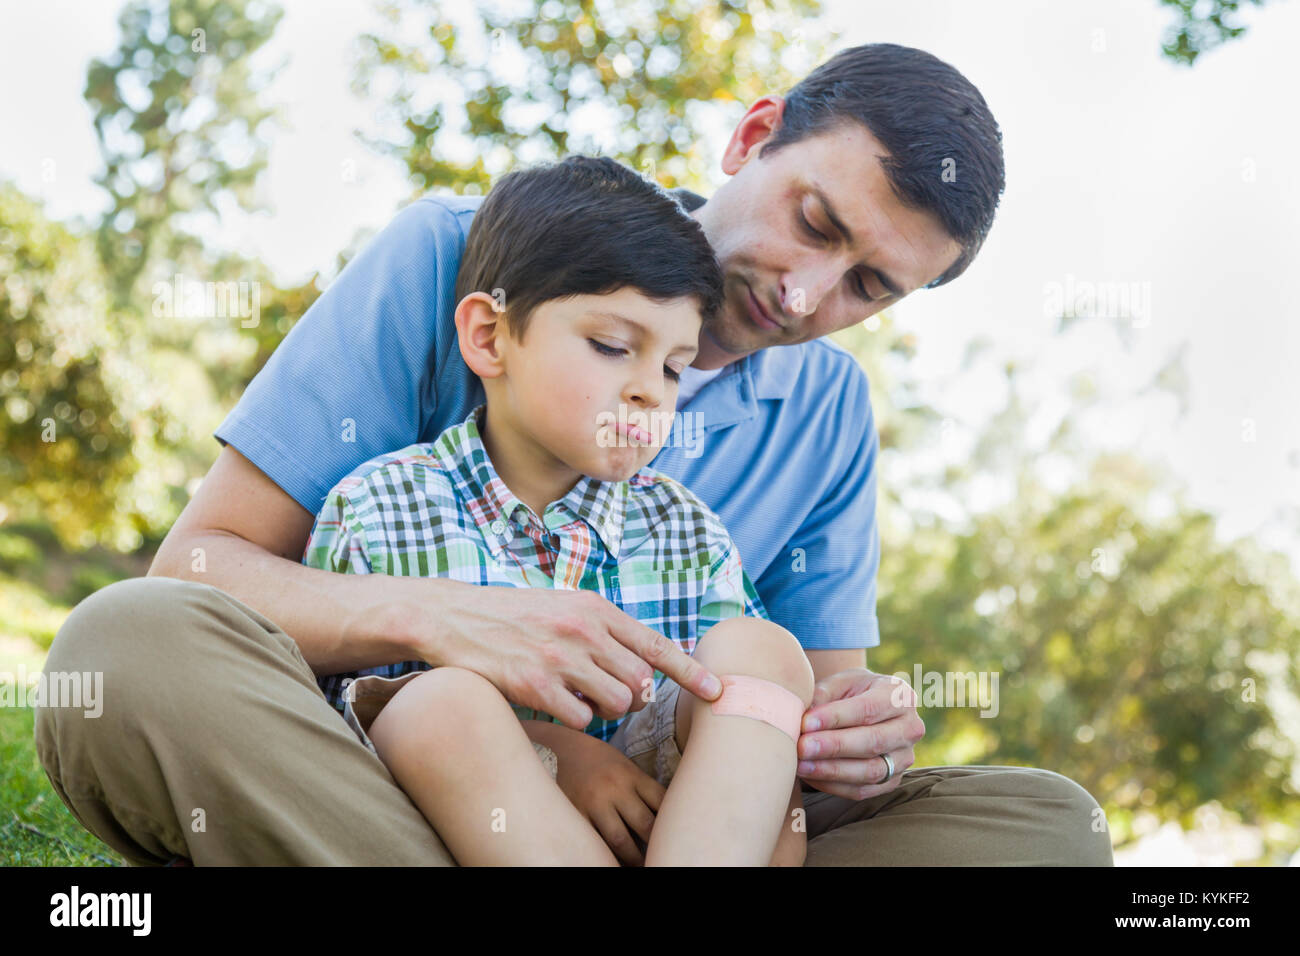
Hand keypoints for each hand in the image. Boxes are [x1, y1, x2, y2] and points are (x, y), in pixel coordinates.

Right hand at [401, 580, 722, 730]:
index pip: (656, 646)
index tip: (718, 692)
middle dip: (632, 696)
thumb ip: (606, 634)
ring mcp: (560, 659)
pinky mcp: (535, 685)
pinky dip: (573, 719)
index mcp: (595, 609)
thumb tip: (646, 673)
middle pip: (640, 683)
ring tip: (576, 694)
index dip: (692, 672)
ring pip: (616, 704)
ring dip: (603, 709)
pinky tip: (553, 702)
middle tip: (603, 691)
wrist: (455, 617)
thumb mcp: (565, 608)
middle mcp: (583, 631)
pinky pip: (581, 720)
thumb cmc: (515, 615)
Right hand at [543, 725, 664, 866]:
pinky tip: (611, 859)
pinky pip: (593, 840)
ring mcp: (594, 801)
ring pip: (620, 839)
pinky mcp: (575, 813)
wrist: (561, 748)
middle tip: (662, 856)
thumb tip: (668, 816)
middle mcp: (615, 787)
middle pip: (645, 824)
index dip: (671, 823)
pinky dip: (605, 853)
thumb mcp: (626, 767)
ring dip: (633, 858)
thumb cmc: (600, 762)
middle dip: (656, 845)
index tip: (675, 837)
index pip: (662, 801)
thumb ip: (643, 789)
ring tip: (640, 865)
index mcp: (632, 775)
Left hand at [795, 668, 923, 800]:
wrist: (867, 707)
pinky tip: (810, 776)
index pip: (868, 709)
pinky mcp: (892, 781)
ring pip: (870, 771)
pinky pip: (862, 790)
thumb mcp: (839, 682)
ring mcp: (904, 758)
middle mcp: (910, 728)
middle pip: (873, 742)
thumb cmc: (850, 692)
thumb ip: (823, 695)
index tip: (806, 722)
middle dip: (834, 746)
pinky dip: (834, 785)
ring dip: (832, 770)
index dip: (836, 717)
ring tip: (801, 765)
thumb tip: (802, 718)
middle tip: (801, 747)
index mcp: (899, 696)